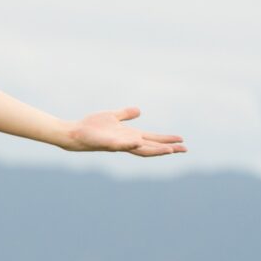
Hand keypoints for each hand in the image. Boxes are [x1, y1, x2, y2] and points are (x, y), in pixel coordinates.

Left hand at [65, 106, 185, 156]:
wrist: (75, 132)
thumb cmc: (92, 126)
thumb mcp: (112, 116)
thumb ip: (125, 114)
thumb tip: (139, 110)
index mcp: (130, 135)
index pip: (152, 139)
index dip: (166, 140)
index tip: (182, 140)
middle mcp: (127, 142)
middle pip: (152, 147)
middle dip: (168, 148)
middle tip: (185, 149)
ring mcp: (119, 144)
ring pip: (140, 149)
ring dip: (155, 150)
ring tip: (170, 150)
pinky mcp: (108, 144)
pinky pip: (120, 145)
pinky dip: (129, 144)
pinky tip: (138, 142)